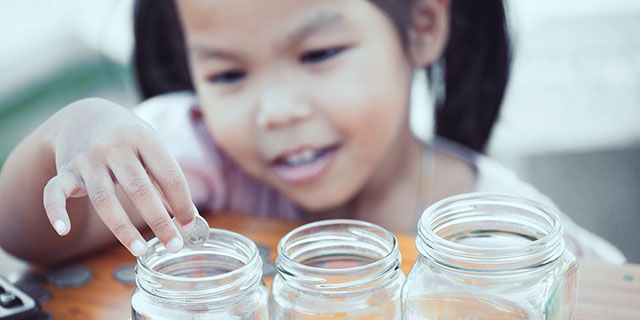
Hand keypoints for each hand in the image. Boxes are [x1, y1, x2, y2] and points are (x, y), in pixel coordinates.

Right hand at [41, 98, 195, 255]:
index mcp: (144, 138)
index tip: (189, 226)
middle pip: (139, 189)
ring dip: (123, 229)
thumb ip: (167, 179)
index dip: (182, 203)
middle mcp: (115, 147)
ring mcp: (88, 159)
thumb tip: (190, 217)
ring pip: (104, 199)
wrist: (84, 115)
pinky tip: (63, 229)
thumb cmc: (129, 139)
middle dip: (159, 221)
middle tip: (174, 246)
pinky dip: (55, 211)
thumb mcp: (152, 147)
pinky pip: (55, 192)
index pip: (169, 175)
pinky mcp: (65, 171)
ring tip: (140, 251)